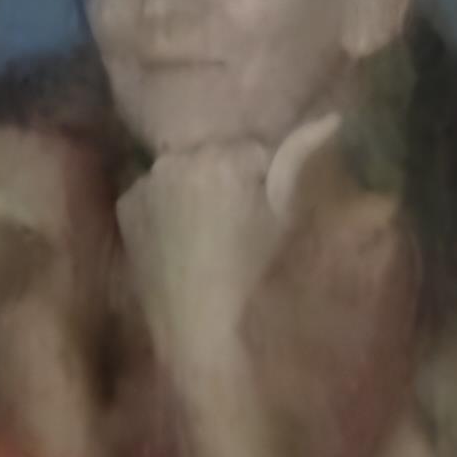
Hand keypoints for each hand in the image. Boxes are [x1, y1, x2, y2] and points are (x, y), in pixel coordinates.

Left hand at [114, 117, 336, 356]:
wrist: (203, 338)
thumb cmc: (259, 282)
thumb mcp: (290, 223)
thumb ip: (301, 164)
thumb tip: (329, 119)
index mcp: (223, 161)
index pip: (255, 151)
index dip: (268, 181)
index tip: (270, 215)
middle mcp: (175, 162)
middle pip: (217, 156)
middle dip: (233, 179)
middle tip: (243, 229)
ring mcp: (145, 185)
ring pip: (186, 173)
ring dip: (200, 191)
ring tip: (214, 239)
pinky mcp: (127, 209)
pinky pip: (158, 193)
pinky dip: (170, 208)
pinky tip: (185, 243)